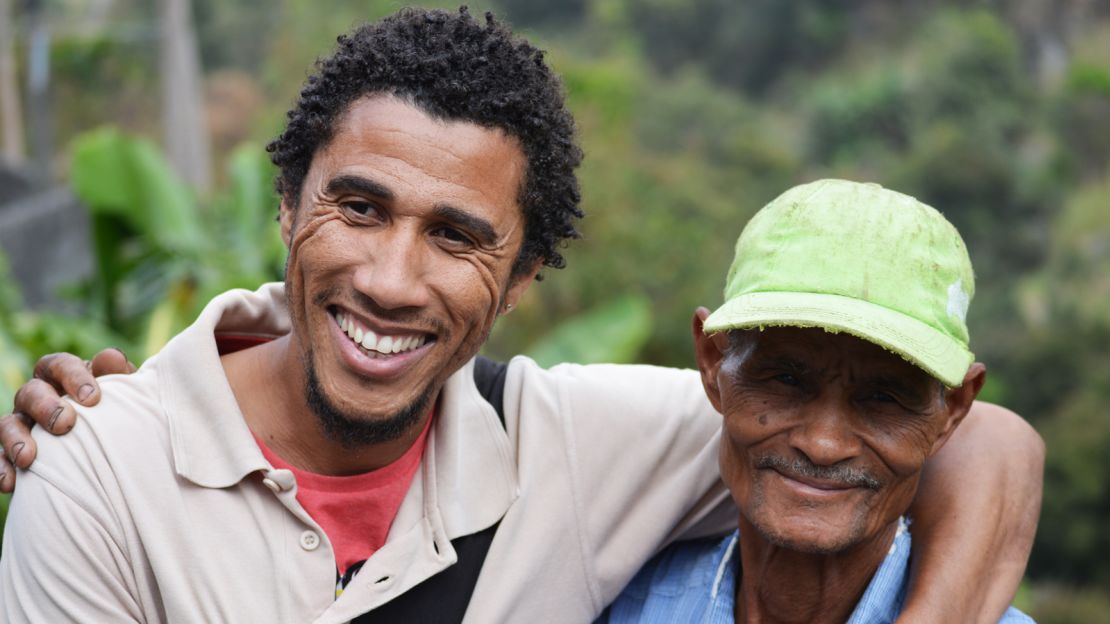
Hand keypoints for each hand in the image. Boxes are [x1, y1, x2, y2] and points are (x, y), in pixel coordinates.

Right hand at [0, 349, 135, 491]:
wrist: (114, 447)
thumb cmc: (119, 411)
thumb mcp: (125, 393)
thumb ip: (119, 375)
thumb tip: (109, 358)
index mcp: (63, 376)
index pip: (60, 365)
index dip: (73, 377)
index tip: (93, 399)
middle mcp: (38, 396)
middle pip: (31, 392)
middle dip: (45, 407)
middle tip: (65, 424)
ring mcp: (23, 423)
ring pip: (8, 423)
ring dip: (15, 439)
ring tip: (28, 458)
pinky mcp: (14, 452)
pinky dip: (2, 468)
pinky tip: (10, 484)